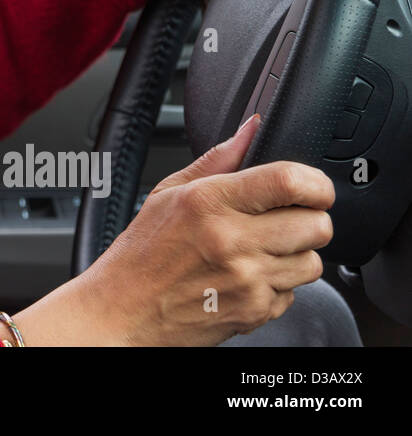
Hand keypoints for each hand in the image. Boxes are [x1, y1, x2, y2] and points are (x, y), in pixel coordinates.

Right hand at [4, 114, 334, 344]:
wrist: (124, 311)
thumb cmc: (142, 252)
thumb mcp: (168, 192)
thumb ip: (217, 159)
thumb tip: (250, 130)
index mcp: (209, 202)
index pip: (291, 182)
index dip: (316, 183)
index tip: (314, 187)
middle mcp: (232, 241)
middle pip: (317, 225)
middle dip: (309, 219)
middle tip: (284, 219)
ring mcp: (247, 280)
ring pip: (314, 262)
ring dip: (296, 255)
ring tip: (260, 251)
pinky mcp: (255, 312)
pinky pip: (294, 293)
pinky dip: (278, 285)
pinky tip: (246, 277)